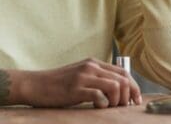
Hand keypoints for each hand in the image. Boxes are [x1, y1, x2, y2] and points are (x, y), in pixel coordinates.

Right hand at [7, 58, 141, 107]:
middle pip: (123, 79)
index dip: (134, 87)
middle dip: (129, 96)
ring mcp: (83, 77)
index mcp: (93, 63)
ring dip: (117, 101)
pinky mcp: (75, 88)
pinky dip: (104, 103)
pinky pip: (99, 95)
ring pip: (115, 86)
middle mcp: (90, 67)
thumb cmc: (57, 84)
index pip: (123, 72)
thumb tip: (118, 91)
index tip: (135, 101)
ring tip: (109, 107)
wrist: (35, 84)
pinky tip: (97, 106)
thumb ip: (96, 78)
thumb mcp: (79, 76)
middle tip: (123, 107)